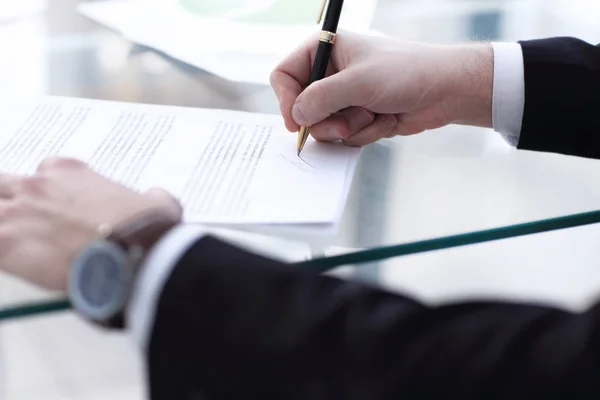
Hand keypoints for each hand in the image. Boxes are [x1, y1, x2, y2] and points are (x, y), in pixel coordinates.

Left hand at [0, 157, 181, 290]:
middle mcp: (39, 186)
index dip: (44, 193)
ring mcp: (18, 212)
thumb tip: (156, 198)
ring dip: (3, 224)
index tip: (53, 210)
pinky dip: (0, 254)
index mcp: (68, 172)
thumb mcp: (158, 203)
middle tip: (22, 223)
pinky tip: (9, 261)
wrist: (137, 254)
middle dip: (8, 202)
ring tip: (14, 241)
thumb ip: (151, 196)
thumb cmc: (145, 229)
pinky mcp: (5, 242)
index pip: (42, 173)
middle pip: (2, 185)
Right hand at [270, 30, 492, 145]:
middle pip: (303, 107)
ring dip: (351, 127)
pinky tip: (385, 119)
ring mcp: (345, 97)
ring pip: (325, 126)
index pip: (285, 74)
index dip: (286, 99)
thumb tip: (296, 115)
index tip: (296, 122)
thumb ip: (320, 98)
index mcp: (326, 50)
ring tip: (374, 114)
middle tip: (347, 122)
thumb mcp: (357, 82)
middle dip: (328, 120)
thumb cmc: (405, 72)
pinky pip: (346, 136)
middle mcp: (331, 73)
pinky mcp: (358, 116)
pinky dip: (366, 133)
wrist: (445, 90)